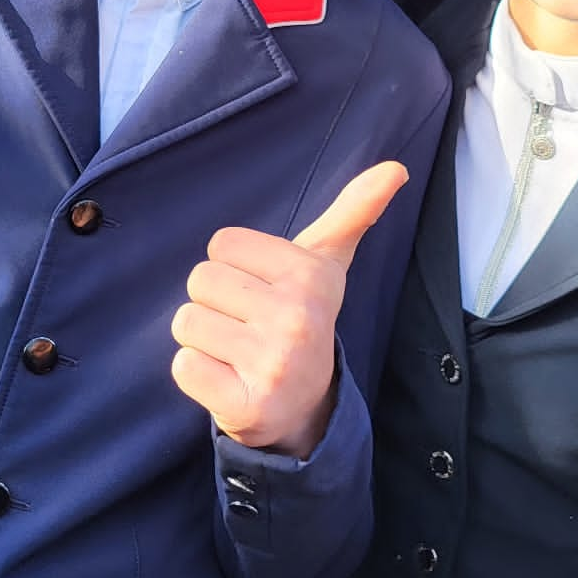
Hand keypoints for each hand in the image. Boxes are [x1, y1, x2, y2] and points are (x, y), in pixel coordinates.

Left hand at [171, 163, 408, 457]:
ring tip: (238, 354)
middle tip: (249, 328)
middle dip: (216, 304)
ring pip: (187, 321)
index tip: (263, 293)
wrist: (304, 409)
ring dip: (203, 340)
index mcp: (312, 276)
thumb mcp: (326, 265)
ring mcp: (273, 364)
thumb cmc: (301, 319)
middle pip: (201, 280)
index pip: (221, 244)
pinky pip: (182, 366)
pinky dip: (197, 375)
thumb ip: (353, 212)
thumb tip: (395, 168)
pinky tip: (229, 381)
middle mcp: (298, 318)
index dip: (234, 269)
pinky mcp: (245, 405)